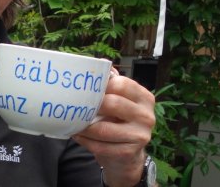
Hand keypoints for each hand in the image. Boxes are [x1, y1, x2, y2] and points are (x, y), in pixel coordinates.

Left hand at [72, 69, 155, 186]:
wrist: (128, 154)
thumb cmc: (119, 121)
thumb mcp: (121, 101)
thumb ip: (111, 85)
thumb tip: (96, 64)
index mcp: (144, 97)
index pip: (122, 84)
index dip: (101, 86)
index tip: (87, 89)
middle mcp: (146, 116)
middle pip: (113, 104)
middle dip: (91, 106)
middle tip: (76, 106)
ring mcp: (140, 136)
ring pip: (103, 129)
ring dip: (84, 127)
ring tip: (73, 123)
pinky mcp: (130, 152)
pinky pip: (101, 146)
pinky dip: (85, 141)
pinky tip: (79, 136)